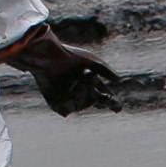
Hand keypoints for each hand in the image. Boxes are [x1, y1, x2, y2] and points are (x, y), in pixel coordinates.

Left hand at [8, 31, 124, 114]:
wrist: (47, 55)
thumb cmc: (68, 56)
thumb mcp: (91, 61)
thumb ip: (105, 70)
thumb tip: (118, 80)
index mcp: (86, 81)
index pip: (101, 94)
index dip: (110, 102)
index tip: (118, 109)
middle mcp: (76, 90)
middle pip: (93, 102)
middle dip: (102, 103)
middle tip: (111, 104)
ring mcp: (65, 97)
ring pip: (80, 105)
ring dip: (83, 96)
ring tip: (79, 83)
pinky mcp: (54, 102)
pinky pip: (65, 110)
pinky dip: (69, 103)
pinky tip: (70, 91)